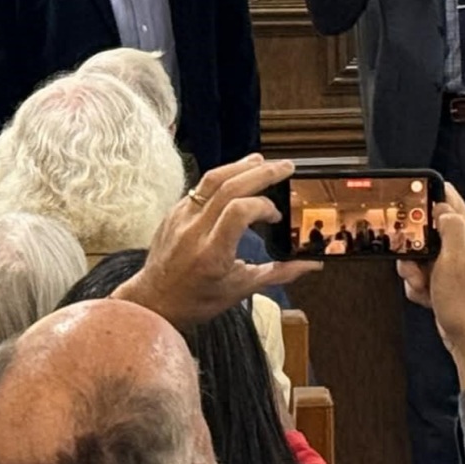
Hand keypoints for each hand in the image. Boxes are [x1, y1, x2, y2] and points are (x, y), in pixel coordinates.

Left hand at [115, 155, 321, 328]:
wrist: (153, 302)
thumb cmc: (195, 300)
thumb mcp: (240, 290)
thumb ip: (278, 273)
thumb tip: (311, 265)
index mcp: (211, 253)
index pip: (238, 211)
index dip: (263, 207)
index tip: (275, 217)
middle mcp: (194, 231)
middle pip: (228, 187)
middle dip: (261, 173)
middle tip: (285, 167)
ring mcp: (181, 218)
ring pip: (211, 179)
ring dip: (240, 166)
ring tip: (262, 161)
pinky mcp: (174, 212)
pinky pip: (200, 186)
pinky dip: (223, 177)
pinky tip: (238, 176)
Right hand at [397, 184, 464, 389]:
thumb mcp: (457, 259)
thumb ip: (451, 227)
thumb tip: (443, 206)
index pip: (448, 199)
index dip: (426, 198)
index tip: (409, 207)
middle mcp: (462, 247)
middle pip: (426, 230)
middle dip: (413, 245)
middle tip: (414, 260)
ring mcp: (453, 265)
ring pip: (419, 255)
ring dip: (413, 270)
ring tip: (422, 283)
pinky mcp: (444, 282)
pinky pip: (420, 275)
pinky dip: (418, 286)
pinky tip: (427, 295)